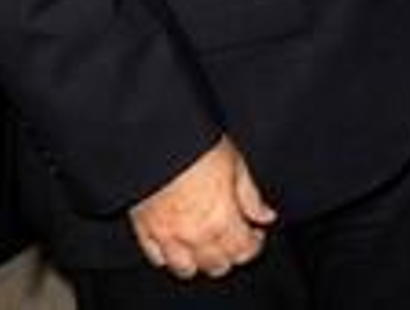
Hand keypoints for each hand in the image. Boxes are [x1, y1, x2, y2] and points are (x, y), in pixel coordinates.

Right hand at [129, 136, 276, 278]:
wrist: (159, 138)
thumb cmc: (198, 146)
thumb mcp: (236, 164)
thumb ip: (251, 196)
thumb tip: (265, 215)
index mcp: (221, 220)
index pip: (243, 251)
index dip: (254, 244)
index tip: (255, 233)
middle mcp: (195, 235)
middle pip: (216, 266)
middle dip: (229, 255)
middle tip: (233, 237)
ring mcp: (167, 237)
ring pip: (186, 270)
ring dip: (199, 262)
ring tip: (206, 244)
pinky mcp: (144, 231)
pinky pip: (157, 259)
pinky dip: (168, 257)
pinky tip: (177, 243)